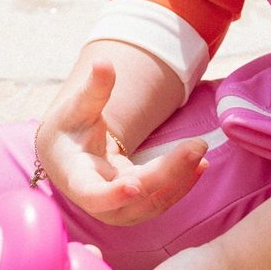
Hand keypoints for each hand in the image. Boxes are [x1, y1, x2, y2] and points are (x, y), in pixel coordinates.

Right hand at [34, 57, 207, 225]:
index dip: (111, 195)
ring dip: (180, 180)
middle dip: (168, 173)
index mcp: (76, 178)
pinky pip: (161, 200)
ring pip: (153, 202)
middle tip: (197, 146)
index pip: (92, 195)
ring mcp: (118, 208)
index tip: (133, 187)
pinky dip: (182, 184)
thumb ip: (95, 88)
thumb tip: (103, 61)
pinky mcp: (136, 204)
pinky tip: (200, 166)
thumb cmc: (70, 128)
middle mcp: (98, 201)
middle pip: (136, 197)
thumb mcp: (78, 107)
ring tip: (201, 152)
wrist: (69, 154)